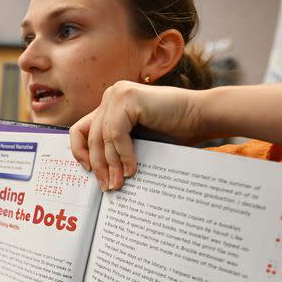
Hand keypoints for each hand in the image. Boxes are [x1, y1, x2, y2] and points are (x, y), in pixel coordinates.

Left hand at [70, 81, 205, 190]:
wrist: (201, 117)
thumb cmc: (174, 131)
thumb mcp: (136, 141)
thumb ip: (115, 147)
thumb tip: (96, 173)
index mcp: (110, 105)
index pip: (81, 129)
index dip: (80, 153)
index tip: (89, 173)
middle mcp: (110, 96)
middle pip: (90, 136)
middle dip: (98, 165)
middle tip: (107, 187)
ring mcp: (118, 94)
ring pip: (102, 138)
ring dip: (110, 164)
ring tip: (118, 184)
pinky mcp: (128, 97)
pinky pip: (116, 134)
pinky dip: (123, 154)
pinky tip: (131, 170)